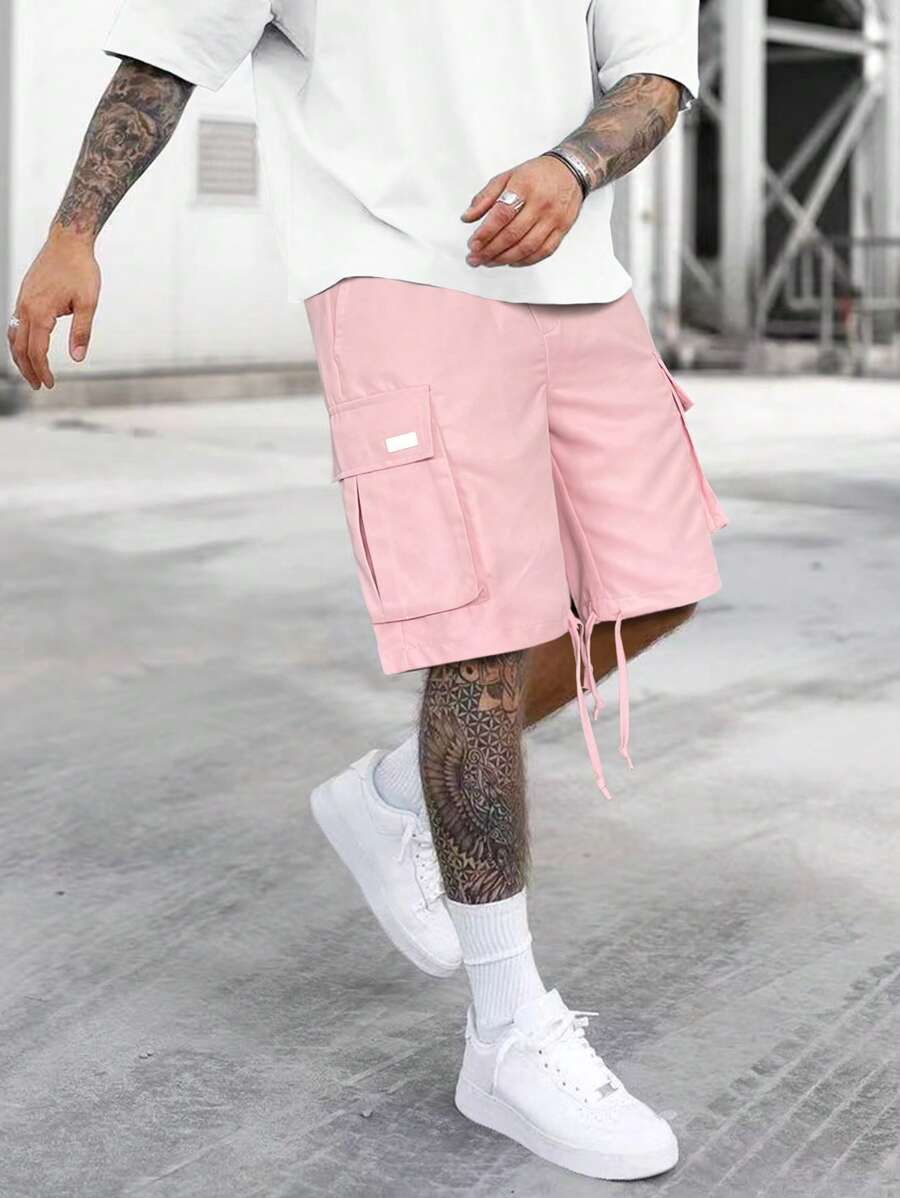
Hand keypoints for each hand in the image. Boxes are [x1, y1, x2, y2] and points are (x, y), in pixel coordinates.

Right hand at [7, 228, 100, 389]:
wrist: (68, 240)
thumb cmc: (80, 269)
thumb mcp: (88, 303)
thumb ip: (82, 332)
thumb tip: (77, 358)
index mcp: (40, 312)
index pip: (36, 351)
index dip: (42, 370)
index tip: (49, 384)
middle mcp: (25, 307)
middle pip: (20, 347)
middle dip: (28, 369)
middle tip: (38, 385)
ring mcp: (22, 300)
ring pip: (13, 335)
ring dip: (19, 356)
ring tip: (30, 372)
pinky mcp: (24, 295)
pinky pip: (15, 323)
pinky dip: (18, 340)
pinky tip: (26, 347)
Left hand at [461, 155, 582, 268]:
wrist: (570, 170)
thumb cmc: (535, 175)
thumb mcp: (507, 176)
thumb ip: (485, 197)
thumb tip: (466, 218)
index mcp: (524, 186)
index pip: (502, 214)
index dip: (485, 233)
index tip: (472, 244)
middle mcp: (541, 203)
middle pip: (513, 234)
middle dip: (490, 251)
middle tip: (474, 259)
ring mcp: (554, 218)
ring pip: (527, 247)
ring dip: (504, 259)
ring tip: (488, 262)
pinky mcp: (563, 229)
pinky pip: (543, 251)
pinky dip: (525, 261)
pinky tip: (510, 262)